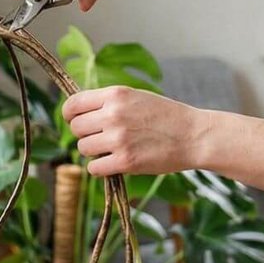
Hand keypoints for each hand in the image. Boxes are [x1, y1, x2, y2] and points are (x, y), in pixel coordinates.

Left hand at [62, 86, 206, 176]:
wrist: (194, 135)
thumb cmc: (166, 116)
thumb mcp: (136, 97)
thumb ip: (109, 102)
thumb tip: (79, 112)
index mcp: (116, 94)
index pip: (74, 104)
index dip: (70, 114)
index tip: (74, 121)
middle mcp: (114, 114)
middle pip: (76, 128)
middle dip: (85, 134)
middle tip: (101, 137)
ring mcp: (119, 139)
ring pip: (83, 148)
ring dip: (93, 151)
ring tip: (111, 149)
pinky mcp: (125, 161)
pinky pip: (94, 168)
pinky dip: (101, 168)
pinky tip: (114, 163)